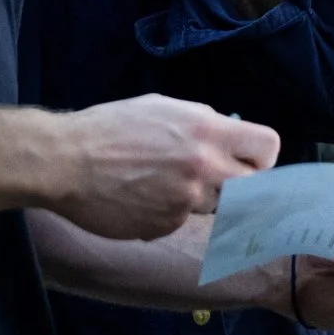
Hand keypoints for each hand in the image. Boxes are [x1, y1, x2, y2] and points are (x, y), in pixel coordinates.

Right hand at [57, 94, 280, 240]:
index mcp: (205, 130)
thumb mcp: (161, 108)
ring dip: (198, 198)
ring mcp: (186, 201)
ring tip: (161, 183)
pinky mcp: (166, 226)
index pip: (268, 147)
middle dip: (240, 184)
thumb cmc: (109, 126)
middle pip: (252, 187)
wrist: (65, 161)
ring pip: (214, 206)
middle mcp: (203, 167)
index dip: (262, 157)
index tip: (250, 162)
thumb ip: (201, 122)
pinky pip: (181, 221)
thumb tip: (225, 137)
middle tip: (215, 179)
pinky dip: (167, 213)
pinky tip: (140, 199)